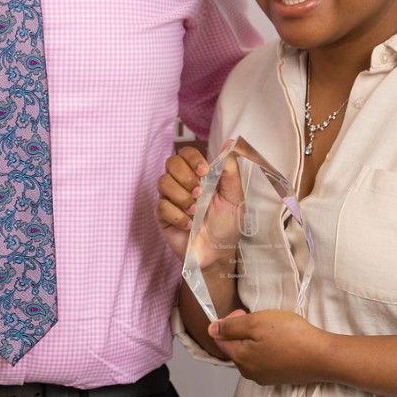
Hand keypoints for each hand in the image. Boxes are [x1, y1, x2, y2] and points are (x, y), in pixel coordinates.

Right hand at [156, 145, 243, 265]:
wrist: (218, 254)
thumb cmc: (227, 225)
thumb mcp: (235, 198)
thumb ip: (230, 172)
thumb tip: (229, 143)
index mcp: (199, 175)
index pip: (186, 153)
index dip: (191, 158)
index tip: (204, 171)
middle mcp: (181, 183)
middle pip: (171, 163)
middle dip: (185, 177)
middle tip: (200, 193)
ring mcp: (170, 198)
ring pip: (163, 182)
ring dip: (182, 197)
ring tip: (195, 212)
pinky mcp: (162, 215)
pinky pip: (161, 206)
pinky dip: (177, 216)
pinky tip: (188, 225)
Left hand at [208, 309, 329, 385]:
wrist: (323, 356)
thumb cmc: (290, 336)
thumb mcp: (256, 323)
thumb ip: (230, 327)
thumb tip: (211, 330)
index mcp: (240, 359)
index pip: (221, 340)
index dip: (229, 322)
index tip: (245, 313)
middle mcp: (250, 373)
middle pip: (235, 347)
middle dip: (242, 331)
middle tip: (260, 319)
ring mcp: (265, 378)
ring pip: (250, 354)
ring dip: (255, 340)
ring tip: (272, 329)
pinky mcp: (280, 378)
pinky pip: (264, 360)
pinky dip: (267, 349)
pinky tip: (281, 341)